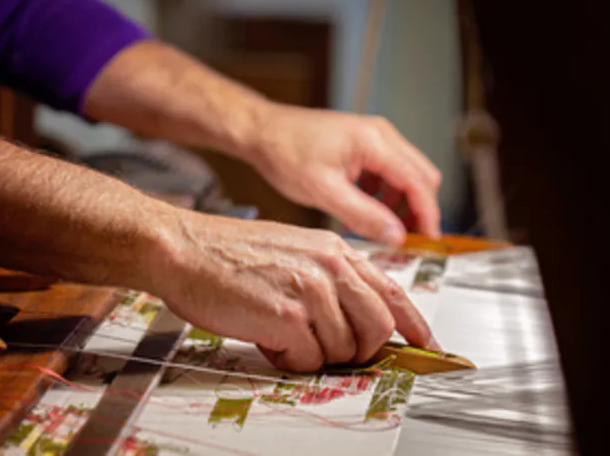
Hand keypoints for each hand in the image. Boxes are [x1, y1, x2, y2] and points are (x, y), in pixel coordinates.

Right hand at [154, 211, 437, 371]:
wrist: (184, 248)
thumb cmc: (228, 253)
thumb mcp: (292, 250)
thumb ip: (328, 278)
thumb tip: (352, 316)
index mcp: (333, 250)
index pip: (391, 290)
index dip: (414, 323)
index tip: (425, 342)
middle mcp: (329, 267)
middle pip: (378, 328)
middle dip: (359, 349)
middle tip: (331, 349)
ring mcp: (310, 291)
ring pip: (343, 349)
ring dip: (314, 352)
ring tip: (281, 332)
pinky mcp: (286, 316)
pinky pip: (309, 359)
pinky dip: (289, 358)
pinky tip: (266, 337)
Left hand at [247, 104, 441, 244]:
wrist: (262, 132)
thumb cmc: (285, 153)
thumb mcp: (324, 191)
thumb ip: (363, 215)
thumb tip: (396, 236)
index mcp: (375, 142)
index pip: (418, 181)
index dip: (428, 214)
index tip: (428, 240)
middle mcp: (381, 135)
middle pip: (420, 176)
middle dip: (417, 209)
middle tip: (405, 239)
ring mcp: (373, 138)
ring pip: (405, 176)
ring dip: (399, 203)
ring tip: (378, 228)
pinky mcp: (362, 145)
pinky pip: (386, 173)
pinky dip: (382, 195)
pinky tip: (362, 211)